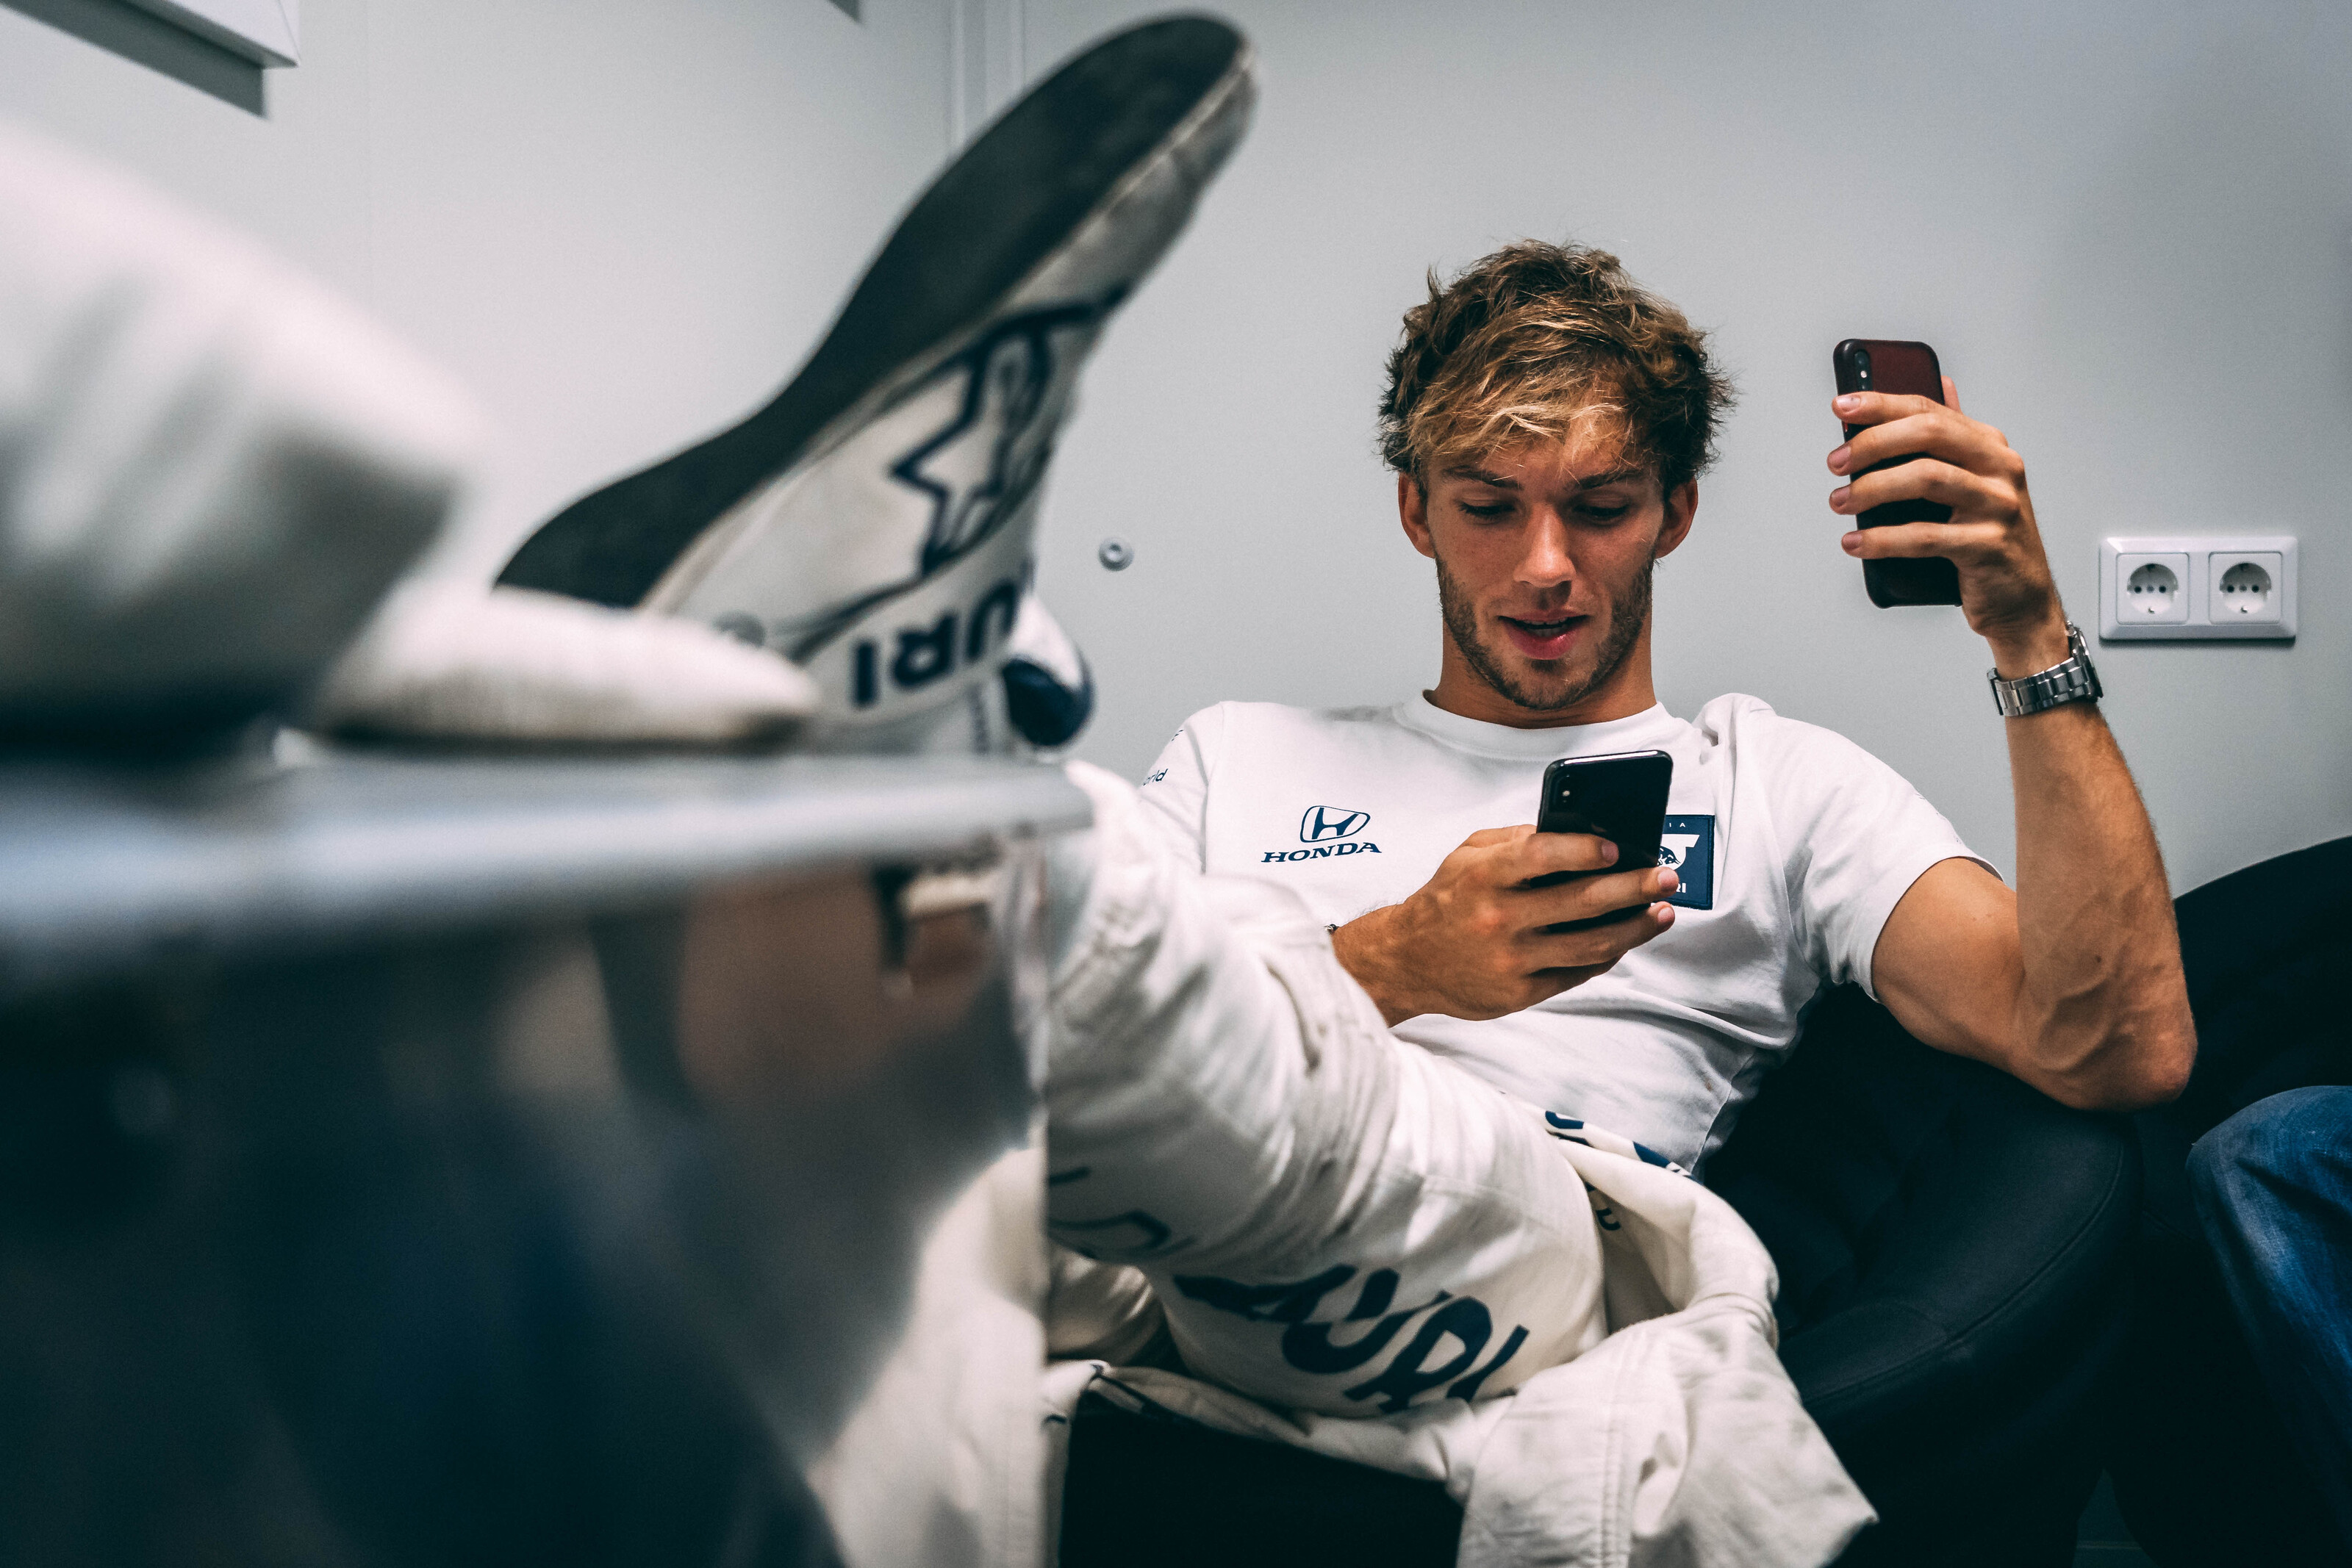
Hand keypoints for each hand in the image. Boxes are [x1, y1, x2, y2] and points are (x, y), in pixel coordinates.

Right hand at [1329, 825, 1675, 1025]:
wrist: (1405, 961)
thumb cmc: (1444, 900)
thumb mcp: (1467, 855)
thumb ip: (1514, 839)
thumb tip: (1574, 834)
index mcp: (1485, 876)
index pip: (1542, 854)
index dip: (1585, 849)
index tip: (1620, 846)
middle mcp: (1498, 918)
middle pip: (1582, 901)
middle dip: (1633, 887)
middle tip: (1667, 876)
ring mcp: (1511, 959)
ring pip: (1590, 944)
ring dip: (1635, 928)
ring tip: (1663, 912)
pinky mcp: (1519, 992)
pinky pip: (1576, 973)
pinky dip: (1608, 955)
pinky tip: (1627, 939)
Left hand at [1827, 378, 2068, 673]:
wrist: (2022, 600)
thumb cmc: (1988, 538)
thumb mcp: (1976, 480)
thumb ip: (1955, 436)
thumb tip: (1938, 384)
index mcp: (1989, 446)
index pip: (1929, 410)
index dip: (1882, 405)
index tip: (1842, 407)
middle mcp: (1999, 468)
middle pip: (1929, 435)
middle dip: (1873, 443)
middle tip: (1836, 462)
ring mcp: (1998, 505)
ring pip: (1926, 479)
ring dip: (1872, 489)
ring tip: (1840, 503)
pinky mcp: (1989, 546)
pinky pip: (1925, 537)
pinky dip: (1882, 539)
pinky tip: (1856, 543)